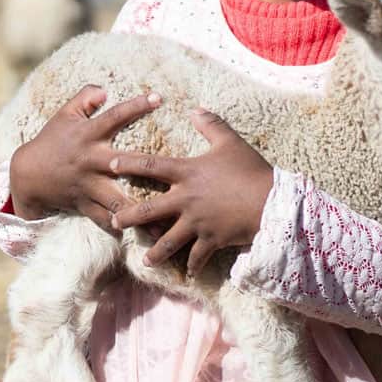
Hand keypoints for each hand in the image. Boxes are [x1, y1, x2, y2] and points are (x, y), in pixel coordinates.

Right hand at [9, 86, 160, 230]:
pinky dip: (122, 228)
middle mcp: (92, 161)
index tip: (159, 97)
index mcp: (88, 135)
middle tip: (176, 170)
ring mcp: (89, 186)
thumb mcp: (64, 115)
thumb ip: (84, 97)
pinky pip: (105, 220)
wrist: (28, 175)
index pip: (115, 116)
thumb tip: (105, 90)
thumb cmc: (52, 140)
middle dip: (148, 166)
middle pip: (125, 163)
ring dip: (140, 210)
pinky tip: (145, 235)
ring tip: (165, 221)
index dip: (136, 106)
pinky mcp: (85, 205)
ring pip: (117, 200)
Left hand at [108, 109, 273, 276]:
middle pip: (149, 210)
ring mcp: (197, 222)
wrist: (271, 201)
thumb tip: (194, 109)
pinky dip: (194, 265)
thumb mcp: (231, 142)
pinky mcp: (211, 239)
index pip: (151, 165)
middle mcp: (186, 199)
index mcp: (188, 173)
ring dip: (155, 251)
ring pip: (168, 241)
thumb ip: (211, 124)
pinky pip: (198, 256)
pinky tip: (188, 273)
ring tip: (145, 260)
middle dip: (128, 216)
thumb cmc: (250, 169)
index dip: (129, 163)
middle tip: (113, 221)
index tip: (110, 164)